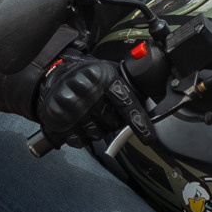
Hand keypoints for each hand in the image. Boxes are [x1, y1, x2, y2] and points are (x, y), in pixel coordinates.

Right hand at [30, 57, 154, 149]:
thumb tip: (155, 97)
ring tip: (88, 114)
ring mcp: (69, 103)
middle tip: (103, 111)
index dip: (138, 121)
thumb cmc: (89, 77)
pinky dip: (80, 136)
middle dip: (112, 122)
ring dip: (96, 130)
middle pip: (111, 123)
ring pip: (95, 134)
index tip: (148, 138)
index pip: (125, 101)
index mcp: (102, 75)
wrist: (57, 75)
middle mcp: (85, 89)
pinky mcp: (56, 116)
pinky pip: (78, 140)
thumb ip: (130, 86)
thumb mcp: (112, 72)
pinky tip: (77, 122)